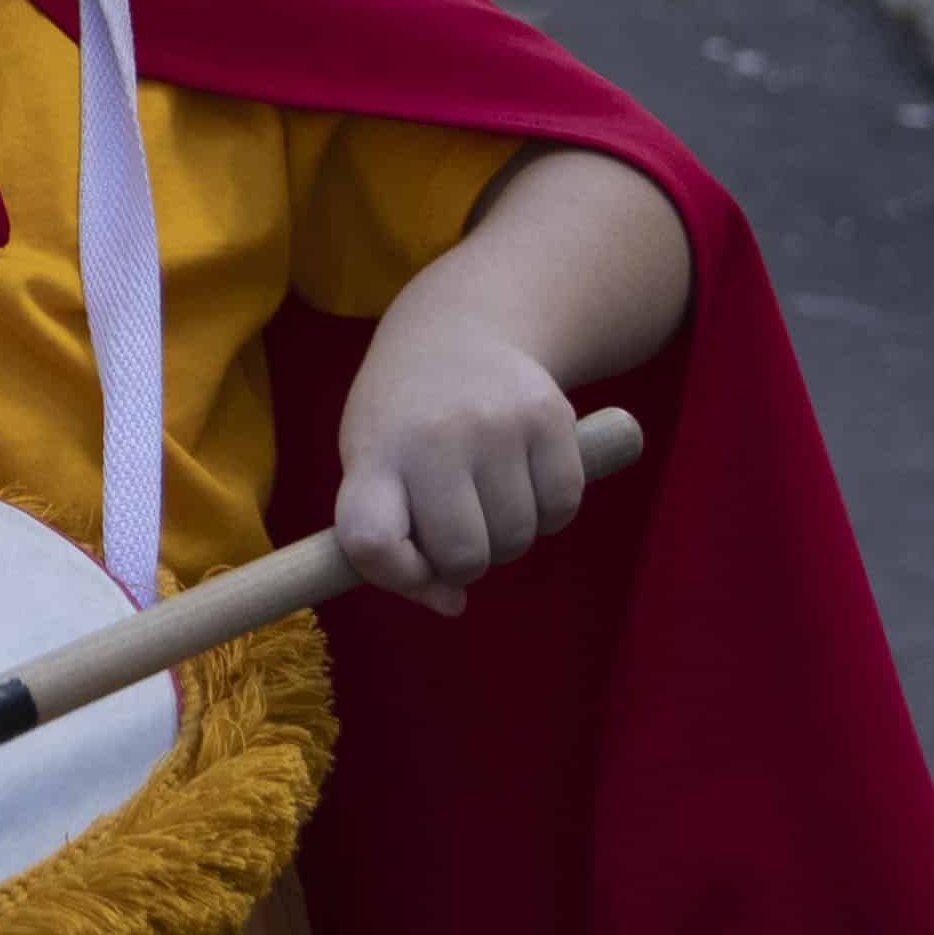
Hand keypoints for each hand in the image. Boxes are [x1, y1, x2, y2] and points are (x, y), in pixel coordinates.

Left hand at [328, 329, 593, 615]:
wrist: (461, 328)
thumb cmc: (405, 422)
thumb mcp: (374, 466)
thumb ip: (394, 545)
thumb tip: (453, 606)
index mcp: (376, 451)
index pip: (372, 540)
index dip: (394, 574)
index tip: (409, 564)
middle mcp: (435, 435)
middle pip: (461, 554)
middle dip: (462, 562)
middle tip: (456, 525)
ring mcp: (497, 423)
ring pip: (515, 539)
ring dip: (506, 539)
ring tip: (487, 497)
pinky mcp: (551, 415)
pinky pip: (561, 508)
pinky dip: (548, 515)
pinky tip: (524, 481)